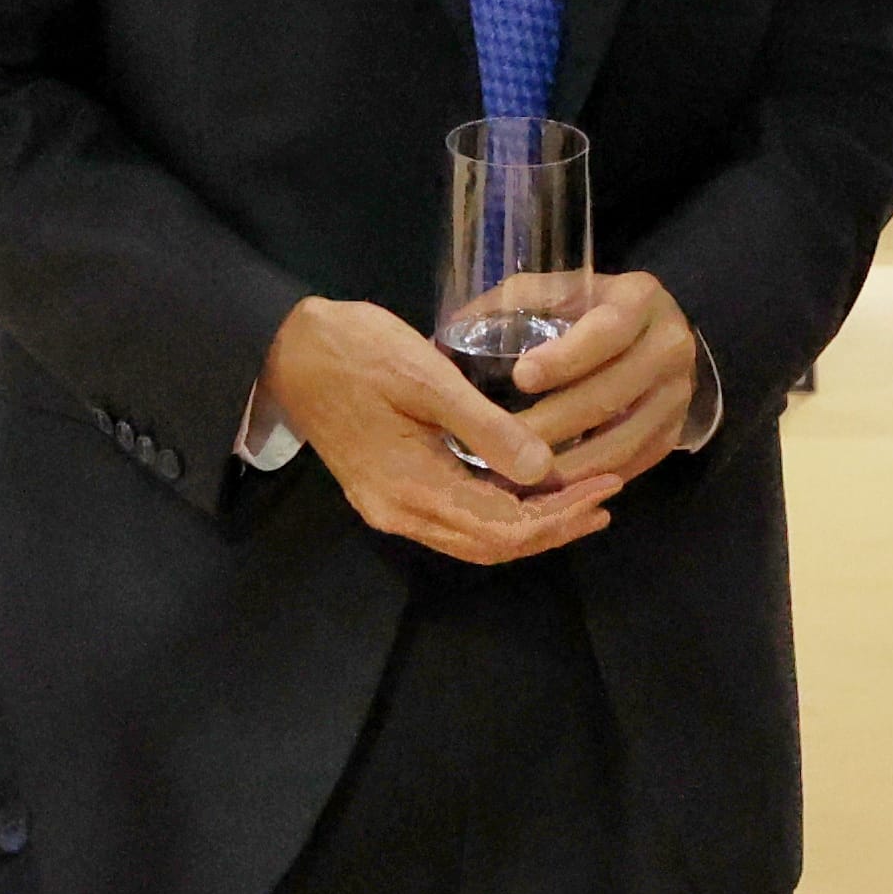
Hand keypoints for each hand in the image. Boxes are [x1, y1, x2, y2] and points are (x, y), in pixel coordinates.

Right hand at [257, 296, 610, 563]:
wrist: (286, 349)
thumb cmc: (355, 351)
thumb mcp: (426, 378)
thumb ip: (484, 427)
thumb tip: (543, 471)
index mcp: (411, 488)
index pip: (502, 526)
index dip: (559, 515)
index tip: (605, 487)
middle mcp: (401, 513)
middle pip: (493, 543)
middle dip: (554, 526)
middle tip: (607, 497)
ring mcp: (391, 508)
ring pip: (475, 538)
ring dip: (531, 525)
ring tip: (580, 500)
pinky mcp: (389, 492)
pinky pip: (456, 520)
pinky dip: (500, 513)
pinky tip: (529, 491)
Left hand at [505, 269, 712, 498]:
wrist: (657, 333)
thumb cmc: (594, 309)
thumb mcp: (563, 288)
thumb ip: (517, 301)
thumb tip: (458, 328)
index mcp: (640, 301)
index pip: (606, 332)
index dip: (564, 358)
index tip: (520, 378)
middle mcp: (669, 348)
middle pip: (609, 395)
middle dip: (552, 423)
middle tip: (502, 441)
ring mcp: (677, 396)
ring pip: (621, 441)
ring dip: (566, 464)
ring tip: (517, 474)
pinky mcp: (673, 434)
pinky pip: (630, 465)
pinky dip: (587, 479)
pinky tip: (547, 487)